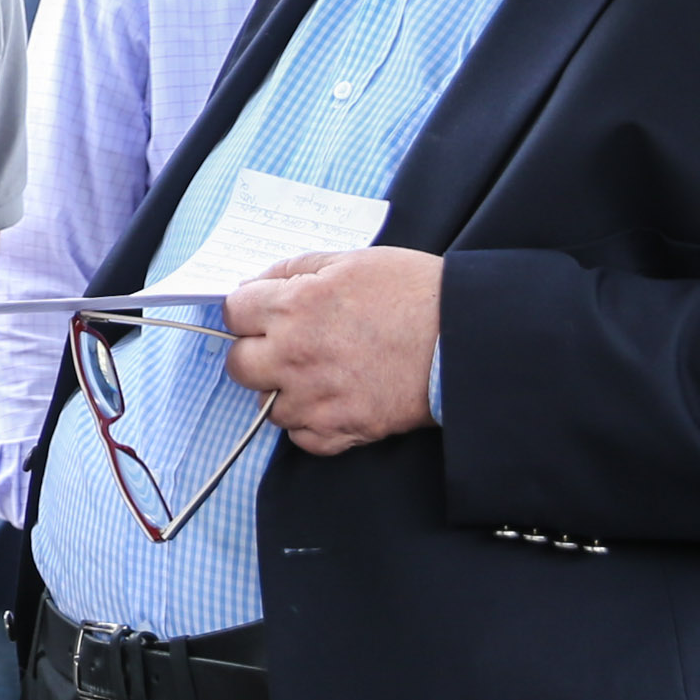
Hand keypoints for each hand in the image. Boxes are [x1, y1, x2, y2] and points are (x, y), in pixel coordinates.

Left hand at [223, 246, 444, 457]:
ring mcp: (316, 398)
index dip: (248, 312)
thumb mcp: (350, 261)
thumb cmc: (415, 293)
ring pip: (269, 405)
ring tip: (320, 374)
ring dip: (285, 390)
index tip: (261, 315)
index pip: (233, 313)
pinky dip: (312, 423)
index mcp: (293, 307)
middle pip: (239, 364)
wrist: (467, 338)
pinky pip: (301, 437)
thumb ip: (294, 271)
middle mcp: (295, 355)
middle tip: (286, 346)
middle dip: (256, 353)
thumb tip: (257, 286)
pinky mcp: (342, 429)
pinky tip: (334, 400)